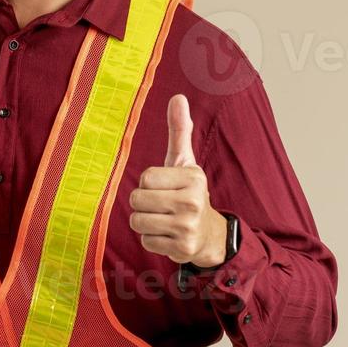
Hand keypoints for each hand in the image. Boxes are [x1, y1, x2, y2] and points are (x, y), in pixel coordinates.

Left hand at [128, 93, 228, 266]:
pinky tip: (169, 235)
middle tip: (162, 205)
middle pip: (137, 200)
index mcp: (192, 177)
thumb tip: (177, 97)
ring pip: (138, 221)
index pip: (144, 178)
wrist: (210, 233)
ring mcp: (188, 228)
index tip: (164, 186)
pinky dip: (152, 239)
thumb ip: (179, 131)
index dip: (148, 183)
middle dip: (144, 203)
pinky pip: (146, 241)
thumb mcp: (185, 161)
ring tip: (164, 219)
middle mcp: (192, 202)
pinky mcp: (182, 249)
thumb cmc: (189, 193)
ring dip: (146, 221)